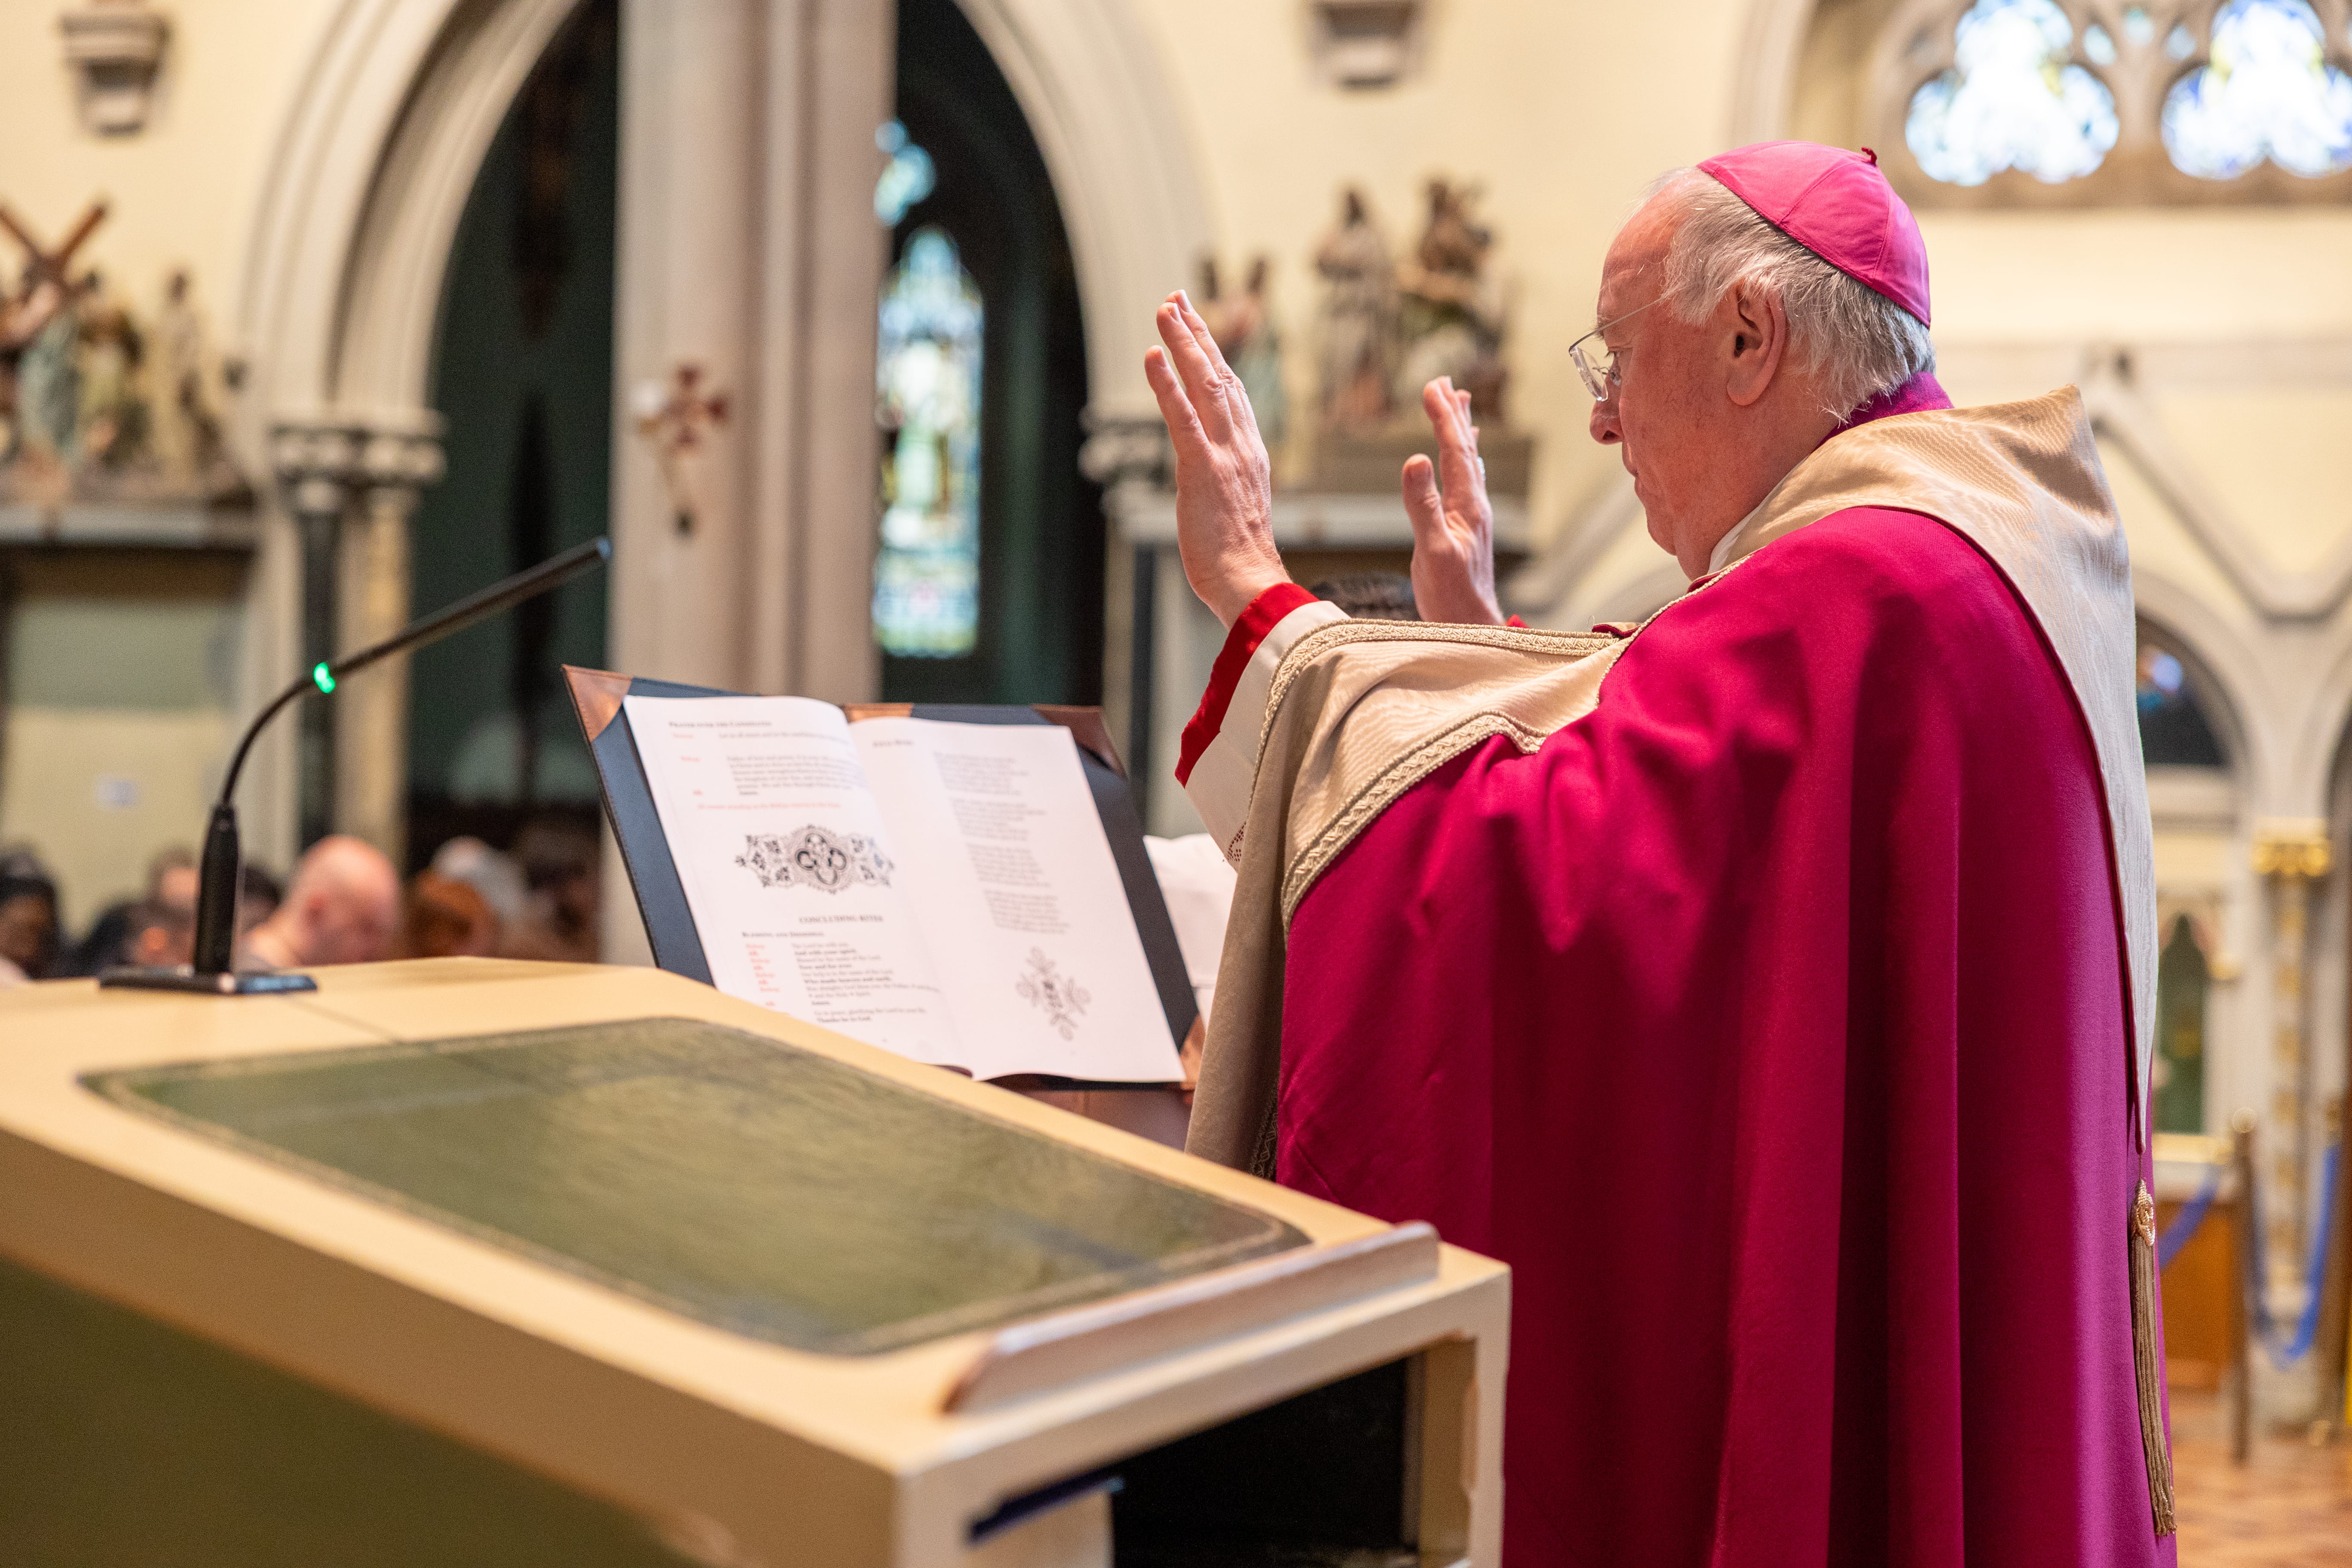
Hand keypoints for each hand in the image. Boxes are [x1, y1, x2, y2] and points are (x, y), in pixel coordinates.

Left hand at [1144, 291, 1289, 627]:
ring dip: (1183, 344)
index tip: (1197, 325)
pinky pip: (1182, 418)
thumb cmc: (1240, 558)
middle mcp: (1242, 444)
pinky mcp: (1202, 469)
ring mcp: (1224, 454)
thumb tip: (1211, 476)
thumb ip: (1227, 480)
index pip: (1233, 391)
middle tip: (1177, 299)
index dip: (1215, 355)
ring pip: (1205, 385)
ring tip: (1165, 310)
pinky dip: (1166, 384)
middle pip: (1220, 375)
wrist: (1250, 582)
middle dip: (1198, 334)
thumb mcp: (1236, 507)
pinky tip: (1152, 355)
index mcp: (1250, 452)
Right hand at [1403, 377, 1502, 624]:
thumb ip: (1422, 505)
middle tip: (1445, 382)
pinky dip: (1463, 460)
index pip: (1454, 450)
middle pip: (1465, 449)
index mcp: (1466, 505)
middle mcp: (1474, 505)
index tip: (1431, 386)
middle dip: (1453, 414)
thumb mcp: (1431, 551)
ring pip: (1468, 462)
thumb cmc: (1451, 596)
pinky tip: (1464, 460)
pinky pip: (1466, 481)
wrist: (1471, 628)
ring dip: (1462, 432)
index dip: (1442, 417)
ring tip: (1461, 405)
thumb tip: (1414, 459)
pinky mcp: (1465, 529)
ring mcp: (1472, 517)